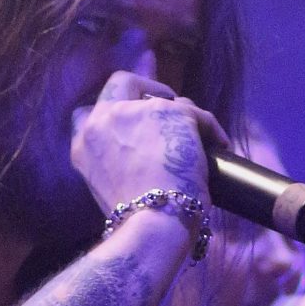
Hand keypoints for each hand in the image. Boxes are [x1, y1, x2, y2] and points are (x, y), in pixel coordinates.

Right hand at [70, 70, 225, 223]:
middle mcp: (104, 119)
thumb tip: (142, 151)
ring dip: (183, 116)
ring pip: (168, 99)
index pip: (89, 111)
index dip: (114, 107)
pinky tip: (220, 146)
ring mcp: (137, 111)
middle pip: (122, 82)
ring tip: (198, 140)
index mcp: (84, 143)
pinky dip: (212, 130)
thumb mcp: (106, 185)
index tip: (132, 110)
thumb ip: (115, 159)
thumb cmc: (134, 218)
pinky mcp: (173, 113)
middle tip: (166, 102)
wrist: (152, 224)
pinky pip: (199, 115)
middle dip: (144, 86)